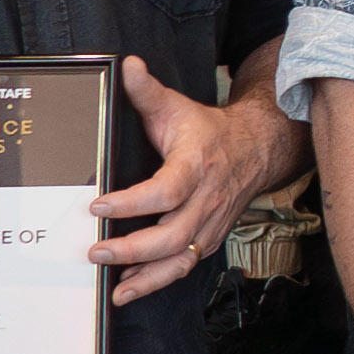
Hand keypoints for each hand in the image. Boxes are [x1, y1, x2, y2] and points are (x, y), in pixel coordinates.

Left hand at [90, 55, 292, 306]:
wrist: (256, 150)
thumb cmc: (210, 132)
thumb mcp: (177, 106)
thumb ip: (146, 90)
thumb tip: (127, 67)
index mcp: (195, 165)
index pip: (165, 190)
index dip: (132, 203)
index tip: (98, 206)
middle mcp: (205, 199)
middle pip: (172, 235)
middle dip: (133, 248)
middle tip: (97, 251)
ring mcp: (209, 223)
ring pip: (180, 259)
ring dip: (147, 276)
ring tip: (115, 286)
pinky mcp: (207, 238)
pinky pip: (183, 265)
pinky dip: (157, 280)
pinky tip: (132, 284)